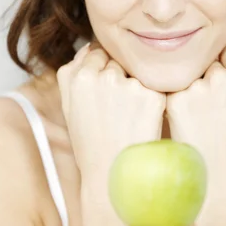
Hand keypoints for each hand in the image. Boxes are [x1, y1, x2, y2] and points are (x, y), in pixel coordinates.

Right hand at [56, 41, 166, 198]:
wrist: (113, 178)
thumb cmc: (91, 144)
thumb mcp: (70, 107)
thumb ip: (73, 74)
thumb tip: (89, 46)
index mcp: (79, 77)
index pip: (98, 53)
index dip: (105, 71)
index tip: (108, 90)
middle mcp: (103, 77)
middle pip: (119, 62)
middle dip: (122, 78)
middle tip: (120, 109)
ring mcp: (129, 86)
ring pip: (138, 75)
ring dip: (139, 89)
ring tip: (130, 119)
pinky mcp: (153, 97)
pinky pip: (156, 90)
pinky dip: (154, 103)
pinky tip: (144, 124)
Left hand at [165, 28, 225, 216]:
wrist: (220, 179)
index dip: (222, 66)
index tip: (220, 84)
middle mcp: (221, 77)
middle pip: (206, 60)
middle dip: (205, 74)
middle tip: (208, 105)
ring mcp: (197, 89)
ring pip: (187, 72)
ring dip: (188, 85)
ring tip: (198, 115)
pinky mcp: (175, 101)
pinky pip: (171, 88)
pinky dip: (174, 99)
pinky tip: (184, 120)